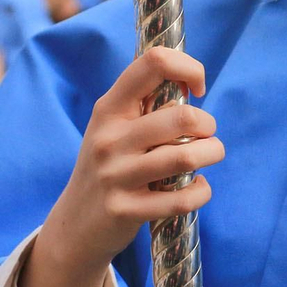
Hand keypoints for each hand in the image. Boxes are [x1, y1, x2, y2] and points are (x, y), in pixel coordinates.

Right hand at [24, 47, 221, 286]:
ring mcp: (115, 175)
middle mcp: (110, 138)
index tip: (196, 90)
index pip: (153, 62)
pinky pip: (181, 198)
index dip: (188, 68)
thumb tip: (188, 81)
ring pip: (186, 158)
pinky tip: (197, 187)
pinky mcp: (125, 210)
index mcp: (109, 108)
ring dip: (212, 154)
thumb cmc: (108, 166)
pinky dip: (201, 191)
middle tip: (206, 135)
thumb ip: (145, 104)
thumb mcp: (114, 128)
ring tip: (210, 155)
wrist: (74, 224)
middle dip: (208, 125)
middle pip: (182, 117)